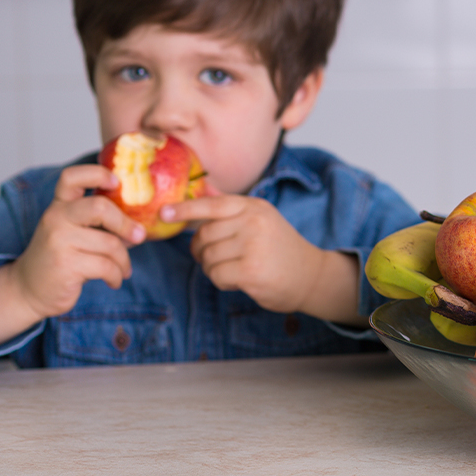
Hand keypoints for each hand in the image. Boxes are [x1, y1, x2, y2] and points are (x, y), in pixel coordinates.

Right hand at [12, 164, 144, 320]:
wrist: (30, 289)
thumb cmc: (62, 257)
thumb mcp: (74, 232)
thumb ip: (100, 223)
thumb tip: (140, 225)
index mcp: (60, 206)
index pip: (72, 177)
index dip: (98, 174)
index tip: (117, 183)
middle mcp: (56, 218)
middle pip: (99, 207)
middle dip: (126, 224)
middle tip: (139, 236)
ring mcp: (58, 241)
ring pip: (109, 244)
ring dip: (124, 260)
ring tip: (124, 269)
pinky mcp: (65, 265)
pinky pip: (106, 266)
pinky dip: (117, 275)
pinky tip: (114, 280)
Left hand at [161, 195, 330, 313]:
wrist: (311, 276)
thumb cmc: (281, 250)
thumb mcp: (263, 220)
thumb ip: (233, 211)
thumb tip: (199, 194)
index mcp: (254, 207)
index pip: (212, 204)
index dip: (185, 208)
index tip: (164, 213)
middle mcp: (254, 221)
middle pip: (204, 234)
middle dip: (202, 249)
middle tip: (216, 258)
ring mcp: (253, 245)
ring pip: (208, 256)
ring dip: (214, 267)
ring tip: (234, 269)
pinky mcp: (251, 270)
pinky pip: (216, 274)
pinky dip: (222, 281)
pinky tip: (240, 280)